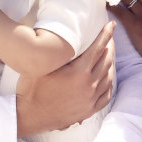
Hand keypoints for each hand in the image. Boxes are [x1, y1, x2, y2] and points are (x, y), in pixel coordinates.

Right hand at [16, 21, 114, 136]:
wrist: (29, 115)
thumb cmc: (32, 87)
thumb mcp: (44, 65)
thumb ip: (59, 52)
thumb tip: (67, 36)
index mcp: (79, 72)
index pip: (98, 48)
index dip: (106, 35)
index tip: (111, 25)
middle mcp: (88, 86)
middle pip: (106, 61)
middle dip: (110, 46)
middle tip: (109, 37)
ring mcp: (90, 100)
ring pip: (108, 77)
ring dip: (110, 63)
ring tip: (108, 54)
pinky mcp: (88, 110)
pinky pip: (106, 95)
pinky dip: (108, 83)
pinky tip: (106, 78)